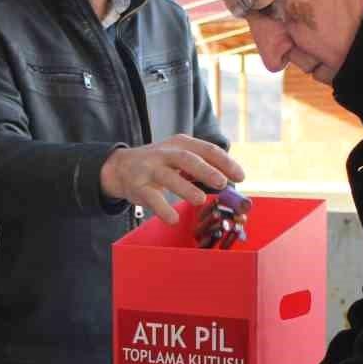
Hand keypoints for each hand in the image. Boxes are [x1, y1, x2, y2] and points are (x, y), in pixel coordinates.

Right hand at [100, 135, 245, 224]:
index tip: (241, 176)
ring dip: (185, 188)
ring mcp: (150, 169)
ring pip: (168, 177)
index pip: (206, 149)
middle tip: (222, 183)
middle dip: (205, 170)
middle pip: (187, 159)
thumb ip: (203, 166)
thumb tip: (232, 183)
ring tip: (200, 200)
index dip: (225, 162)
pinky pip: (152, 199)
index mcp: (181, 144)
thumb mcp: (180, 157)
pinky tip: (173, 219)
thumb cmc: (161, 164)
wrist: (121, 167)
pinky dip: (163, 210)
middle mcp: (165, 153)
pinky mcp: (138, 186)